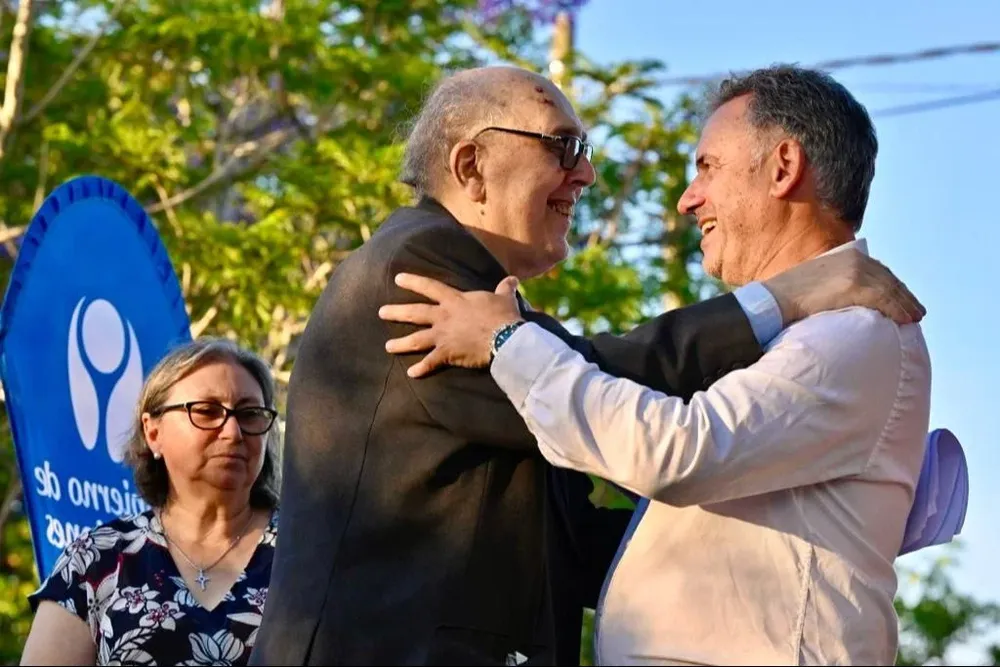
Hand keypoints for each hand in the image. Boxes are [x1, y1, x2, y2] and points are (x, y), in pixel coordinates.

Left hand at [378, 273, 523, 377]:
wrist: (505, 338)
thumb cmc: (504, 316)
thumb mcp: (504, 298)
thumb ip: (504, 288)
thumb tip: (513, 279)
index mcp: (455, 301)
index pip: (430, 287)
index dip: (413, 282)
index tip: (397, 279)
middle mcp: (444, 317)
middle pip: (415, 313)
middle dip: (396, 312)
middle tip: (381, 312)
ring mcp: (443, 336)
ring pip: (416, 339)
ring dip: (401, 343)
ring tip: (387, 346)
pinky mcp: (447, 354)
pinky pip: (430, 363)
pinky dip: (420, 369)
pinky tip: (411, 374)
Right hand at [763, 249, 925, 325]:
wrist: (775, 300)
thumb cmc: (791, 296)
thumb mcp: (819, 281)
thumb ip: (838, 283)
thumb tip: (849, 299)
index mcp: (847, 255)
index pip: (880, 271)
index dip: (894, 287)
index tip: (904, 299)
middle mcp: (855, 259)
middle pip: (889, 279)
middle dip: (904, 296)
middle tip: (916, 312)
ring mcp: (855, 271)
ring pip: (890, 289)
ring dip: (905, 305)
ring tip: (914, 319)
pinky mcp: (854, 286)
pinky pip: (883, 299)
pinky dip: (896, 310)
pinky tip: (904, 320)